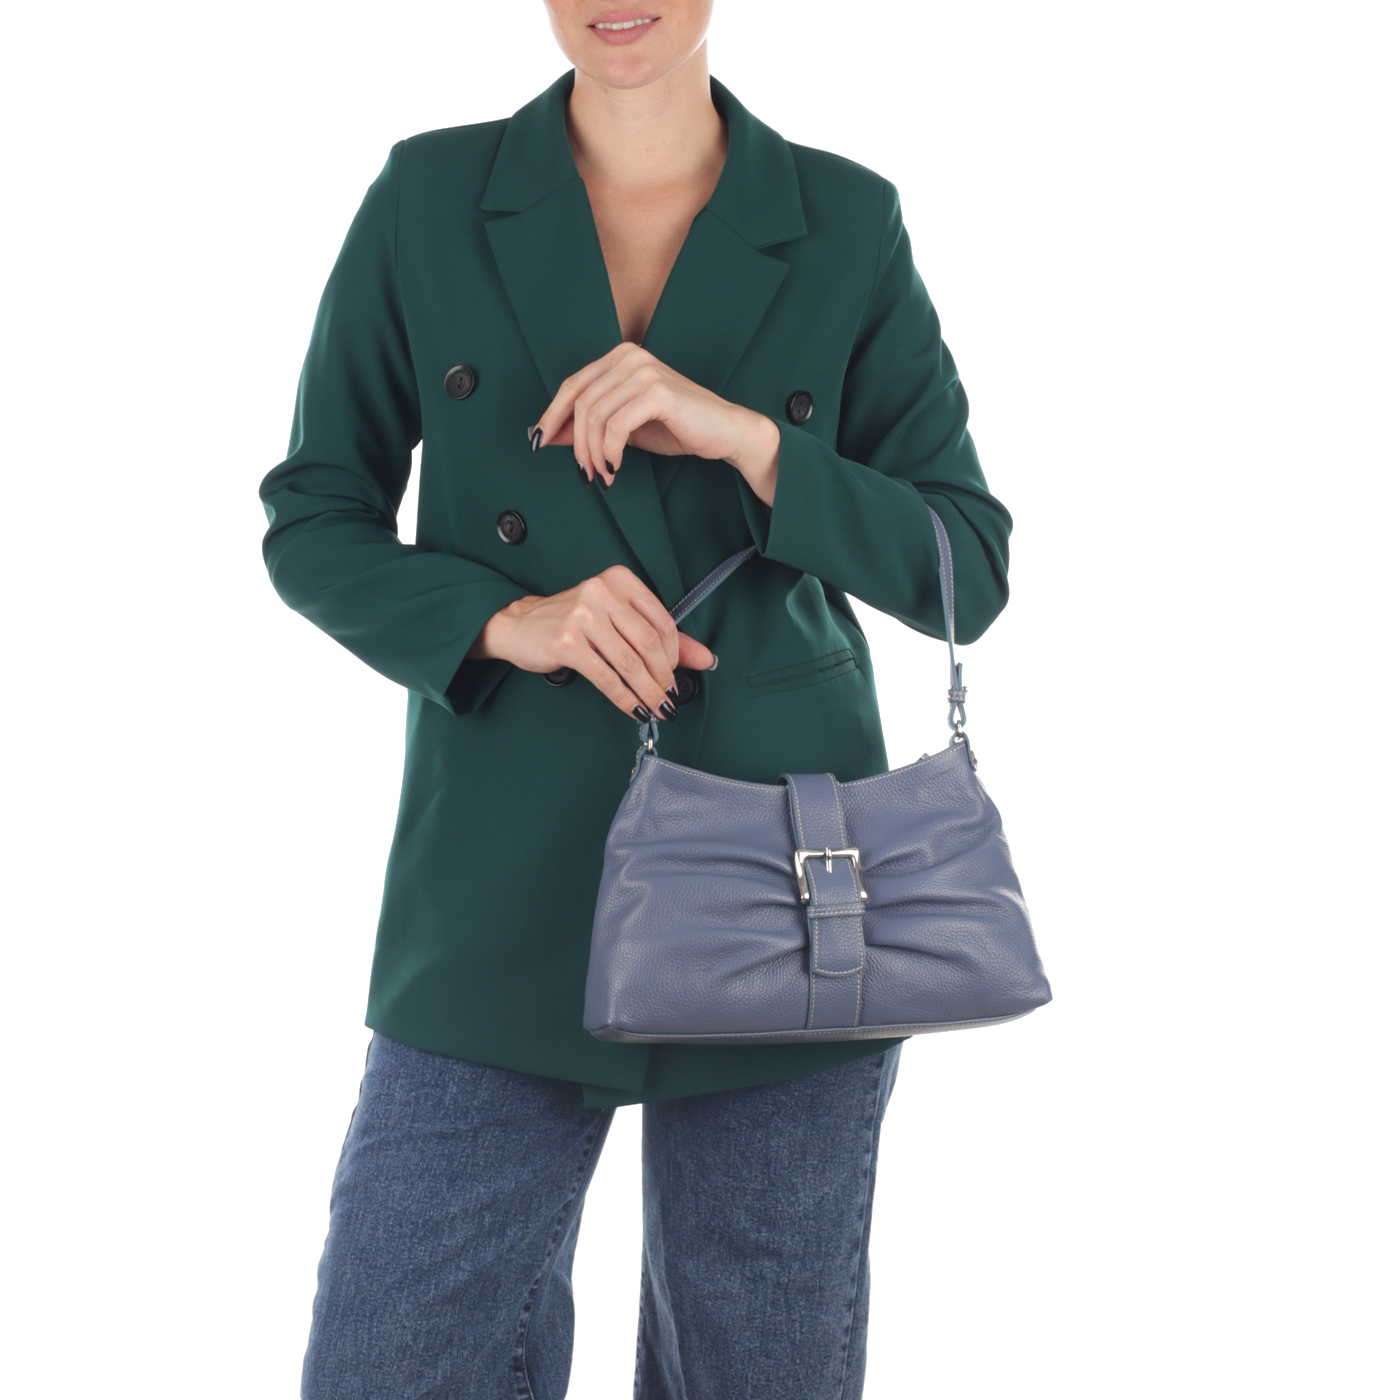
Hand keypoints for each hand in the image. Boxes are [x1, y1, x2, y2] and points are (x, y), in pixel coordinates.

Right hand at [467, 565, 715, 720]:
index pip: (662, 620)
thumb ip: (659, 635)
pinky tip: (634, 709)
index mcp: (619, 581)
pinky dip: (625, 698)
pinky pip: (606, 677)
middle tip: (668, 697)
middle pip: (649, 642)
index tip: (675, 674)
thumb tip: (705, 658)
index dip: (676, 654)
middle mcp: (602, 592)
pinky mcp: (567, 643)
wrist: (518, 626)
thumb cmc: (570, 623)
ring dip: (648, 692)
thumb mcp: (615, 619)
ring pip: (630, 662)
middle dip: (664, 677)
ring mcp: (583, 616)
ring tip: (657, 708)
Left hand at [532, 343, 781, 505]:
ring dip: (593, 452)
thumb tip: (549, 435)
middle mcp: (630, 357)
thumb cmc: (678, 427)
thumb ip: (589, 426)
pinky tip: (616, 467)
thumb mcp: (624, 427)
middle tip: (583, 471)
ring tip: (602, 474)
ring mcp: (644, 372)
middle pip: (580, 401)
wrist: (724, 432)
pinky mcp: (658, 392)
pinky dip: (610, 451)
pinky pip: (616, 426)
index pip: (573, 385)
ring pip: (595, 415)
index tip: (538, 441)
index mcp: (621, 358)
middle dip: (575, 442)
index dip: (551, 415)